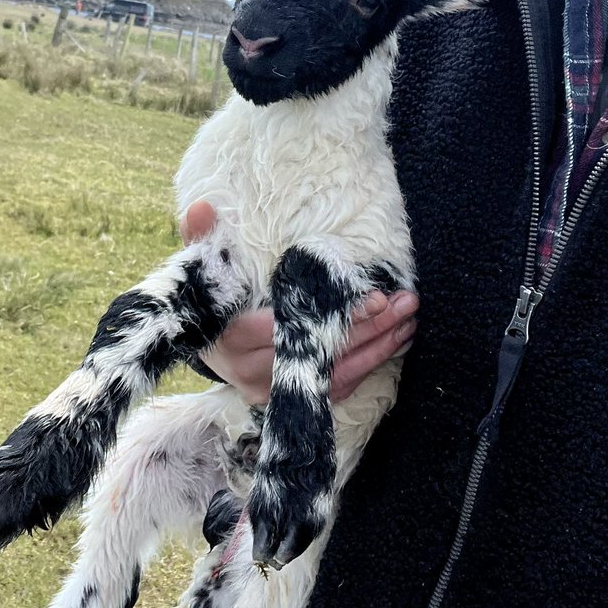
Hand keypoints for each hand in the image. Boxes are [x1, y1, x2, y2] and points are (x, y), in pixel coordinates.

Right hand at [180, 201, 418, 404]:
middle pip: (321, 353)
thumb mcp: (201, 267)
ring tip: (408, 321)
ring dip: (376, 349)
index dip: (335, 316)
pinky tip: (391, 343)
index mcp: (231, 338)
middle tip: (405, 304)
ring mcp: (270, 392)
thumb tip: (200, 207)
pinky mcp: (286, 400)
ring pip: (334, 375)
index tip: (375, 298)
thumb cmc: (206, 300)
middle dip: (369, 329)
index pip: (291, 328)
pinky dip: (365, 367)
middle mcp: (251, 372)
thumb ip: (200, 238)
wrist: (200, 344)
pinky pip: (333, 389)